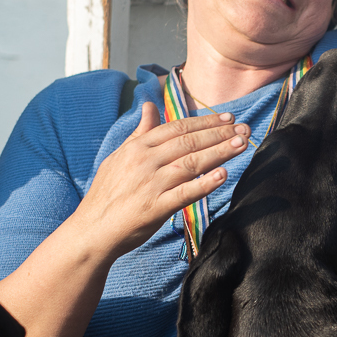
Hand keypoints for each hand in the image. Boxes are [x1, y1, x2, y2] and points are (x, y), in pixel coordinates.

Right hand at [70, 104, 250, 258]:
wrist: (92, 231)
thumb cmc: (106, 194)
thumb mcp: (119, 156)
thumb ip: (139, 132)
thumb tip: (149, 106)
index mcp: (137, 148)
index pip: (177, 128)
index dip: (204, 121)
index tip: (227, 119)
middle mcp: (146, 162)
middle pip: (189, 142)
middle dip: (219, 133)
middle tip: (244, 128)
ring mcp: (151, 184)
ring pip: (191, 163)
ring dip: (219, 152)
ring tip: (241, 144)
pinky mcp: (156, 208)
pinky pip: (185, 193)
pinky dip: (205, 184)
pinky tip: (223, 175)